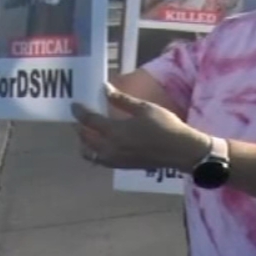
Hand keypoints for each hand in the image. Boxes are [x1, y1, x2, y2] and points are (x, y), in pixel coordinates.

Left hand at [71, 82, 208, 171]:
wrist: (180, 151)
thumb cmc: (165, 126)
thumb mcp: (144, 108)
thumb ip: (122, 100)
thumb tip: (105, 89)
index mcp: (115, 131)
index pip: (89, 121)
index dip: (79, 112)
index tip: (74, 105)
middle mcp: (111, 147)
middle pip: (86, 138)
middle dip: (79, 127)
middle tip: (77, 118)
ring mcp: (115, 159)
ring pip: (90, 152)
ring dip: (84, 142)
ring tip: (85, 133)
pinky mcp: (122, 166)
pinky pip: (100, 160)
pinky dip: (94, 152)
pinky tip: (99, 146)